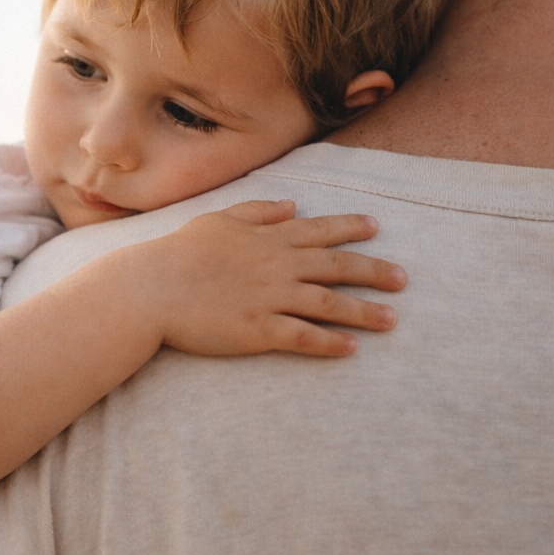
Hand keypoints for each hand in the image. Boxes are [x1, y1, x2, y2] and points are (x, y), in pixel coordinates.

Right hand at [124, 199, 405, 357]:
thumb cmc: (177, 253)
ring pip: (329, 304)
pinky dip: (330, 343)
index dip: (350, 228)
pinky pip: (304, 337)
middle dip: (374, 271)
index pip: (319, 229)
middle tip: (404, 279)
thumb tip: (292, 205)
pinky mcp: (259, 330)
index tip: (376, 228)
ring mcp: (270, 298)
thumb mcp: (217, 220)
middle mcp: (277, 266)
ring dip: (364, 312)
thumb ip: (257, 211)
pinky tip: (351, 350)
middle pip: (337, 267)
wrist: (150, 288)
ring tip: (392, 320)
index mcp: (267, 238)